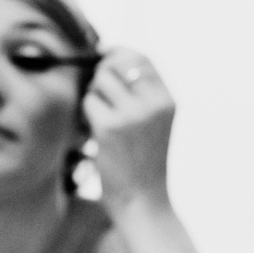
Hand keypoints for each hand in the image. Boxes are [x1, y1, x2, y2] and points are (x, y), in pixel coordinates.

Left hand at [83, 47, 174, 210]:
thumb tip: (108, 60)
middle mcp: (153, 103)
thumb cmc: (143, 163)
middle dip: (98, 73)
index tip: (102, 53)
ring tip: (100, 120)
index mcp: (167, 100)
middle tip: (95, 91)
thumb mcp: (153, 123)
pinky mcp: (110, 128)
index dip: (118, 51)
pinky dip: (85, 115)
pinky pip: (87, 103)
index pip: (141, 58)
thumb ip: (139, 94)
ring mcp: (132, 115)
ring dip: (91, 97)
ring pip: (97, 83)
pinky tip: (95, 134)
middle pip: (115, 65)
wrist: (144, 201)